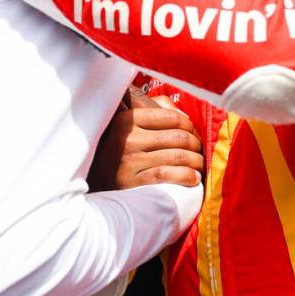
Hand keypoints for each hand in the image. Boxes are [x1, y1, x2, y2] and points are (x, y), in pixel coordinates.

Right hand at [88, 85, 203, 190]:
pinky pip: (170, 175)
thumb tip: (184, 114)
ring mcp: (131, 161)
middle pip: (179, 137)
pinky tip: (192, 178)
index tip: (193, 136)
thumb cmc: (118, 153)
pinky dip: (188, 176)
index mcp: (128, 119)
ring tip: (198, 166)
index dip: (190, 127)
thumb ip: (156, 111)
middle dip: (196, 146)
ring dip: (196, 162)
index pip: (172, 117)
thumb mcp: (129, 127)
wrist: (96, 184)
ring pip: (179, 156)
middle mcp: (128, 138)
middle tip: (198, 152)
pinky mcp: (134, 183)